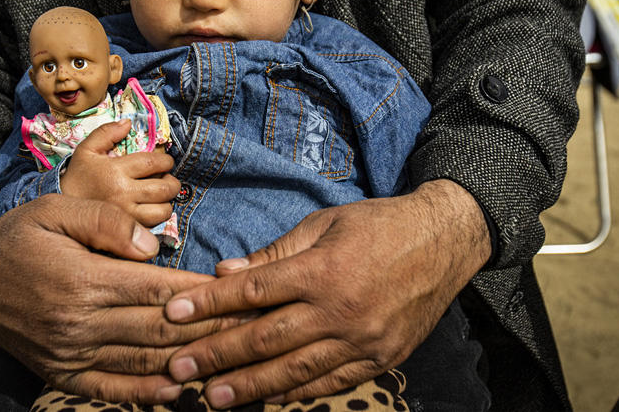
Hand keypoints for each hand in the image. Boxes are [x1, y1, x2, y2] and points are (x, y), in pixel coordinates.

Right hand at [0, 196, 237, 403]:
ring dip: (188, 360)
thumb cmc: (20, 236)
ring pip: (142, 361)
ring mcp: (70, 353)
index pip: (158, 290)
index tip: (238, 292)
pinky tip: (178, 389)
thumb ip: (107, 222)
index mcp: (83, 279)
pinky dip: (146, 394)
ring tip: (229, 356)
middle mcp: (78, 322)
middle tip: (249, 325)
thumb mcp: (57, 209)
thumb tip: (153, 247)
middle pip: (159, 330)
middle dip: (209, 328)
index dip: (202, 294)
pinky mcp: (61, 373)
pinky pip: (110, 389)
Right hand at [63, 119, 179, 226]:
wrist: (63, 208)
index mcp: (115, 170)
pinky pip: (153, 225)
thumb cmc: (78, 176)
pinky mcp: (126, 229)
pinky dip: (158, 217)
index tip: (166, 162)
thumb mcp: (87, 150)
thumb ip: (106, 133)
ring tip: (162, 196)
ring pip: (162, 210)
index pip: (153, 162)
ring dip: (168, 202)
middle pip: (163, 188)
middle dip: (173, 182)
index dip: (166, 161)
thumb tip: (128, 122)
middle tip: (168, 179)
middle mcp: (123, 192)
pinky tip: (152, 209)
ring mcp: (126, 213)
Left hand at [162, 179, 490, 407]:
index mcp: (323, 269)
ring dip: (250, 386)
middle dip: (217, 355)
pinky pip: (331, 382)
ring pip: (296, 370)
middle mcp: (341, 309)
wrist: (445, 242)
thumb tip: (227, 272)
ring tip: (213, 398)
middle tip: (177, 369)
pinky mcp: (381, 358)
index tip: (173, 314)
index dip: (209, 304)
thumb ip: (276, 253)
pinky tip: (270, 400)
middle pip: (266, 338)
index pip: (254, 291)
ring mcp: (363, 339)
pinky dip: (298, 394)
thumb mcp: (325, 224)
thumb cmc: (379, 225)